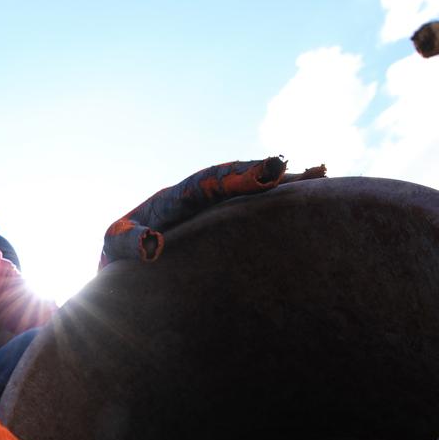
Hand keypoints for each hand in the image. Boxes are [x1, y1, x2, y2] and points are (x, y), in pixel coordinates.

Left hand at [101, 157, 325, 264]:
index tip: (270, 174)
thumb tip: (154, 246)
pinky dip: (280, 204)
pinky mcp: (220, 226)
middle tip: (312, 173)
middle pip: (238, 179)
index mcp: (172, 198)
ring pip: (251, 192)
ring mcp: (210, 210)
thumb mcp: (114, 247)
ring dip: (285, 184)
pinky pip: (252, 211)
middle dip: (272, 174)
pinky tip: (314, 201)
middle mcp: (195, 196)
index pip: (209, 182)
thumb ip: (130, 242)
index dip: (239, 176)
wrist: (118, 267)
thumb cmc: (115, 259)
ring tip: (324, 175)